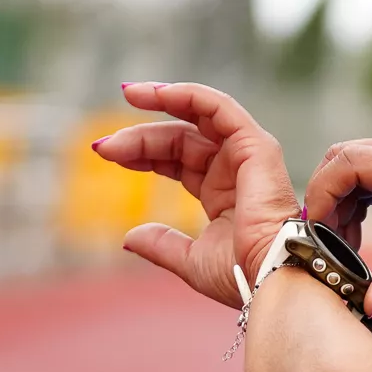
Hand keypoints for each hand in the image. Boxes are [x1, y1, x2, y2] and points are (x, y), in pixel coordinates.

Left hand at [106, 82, 296, 309]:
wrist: (269, 278)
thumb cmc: (241, 275)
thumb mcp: (190, 260)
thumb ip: (162, 245)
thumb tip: (130, 237)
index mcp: (222, 193)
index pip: (176, 159)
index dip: (141, 153)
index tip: (105, 152)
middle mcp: (235, 170)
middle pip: (179, 137)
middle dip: (139, 137)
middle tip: (102, 147)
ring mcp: (247, 155)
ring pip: (197, 116)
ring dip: (162, 101)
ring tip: (128, 93)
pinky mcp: (256, 146)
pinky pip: (219, 107)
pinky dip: (189, 94)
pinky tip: (155, 94)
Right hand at [303, 129, 371, 315]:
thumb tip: (369, 306)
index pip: (350, 163)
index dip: (323, 193)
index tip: (316, 229)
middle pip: (345, 157)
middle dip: (327, 198)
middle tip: (324, 240)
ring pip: (353, 160)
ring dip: (339, 199)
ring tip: (342, 242)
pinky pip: (368, 167)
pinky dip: (354, 196)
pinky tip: (355, 230)